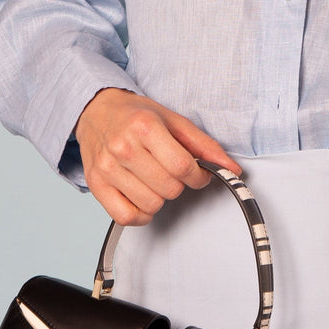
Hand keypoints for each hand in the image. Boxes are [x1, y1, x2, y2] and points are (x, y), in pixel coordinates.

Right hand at [75, 88, 242, 225]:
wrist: (96, 111)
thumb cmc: (136, 115)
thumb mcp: (173, 121)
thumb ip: (205, 146)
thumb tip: (232, 169)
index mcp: (145, 127)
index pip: (183, 167)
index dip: (199, 177)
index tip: (198, 174)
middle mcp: (123, 147)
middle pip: (169, 188)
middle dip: (179, 184)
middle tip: (170, 171)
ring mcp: (108, 168)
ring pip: (151, 205)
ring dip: (160, 197)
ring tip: (154, 179)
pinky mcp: (96, 185)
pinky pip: (126, 217)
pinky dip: (140, 214)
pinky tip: (142, 196)